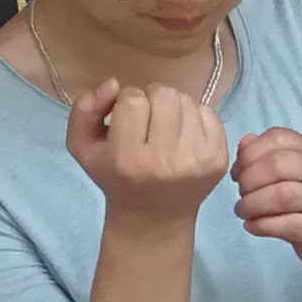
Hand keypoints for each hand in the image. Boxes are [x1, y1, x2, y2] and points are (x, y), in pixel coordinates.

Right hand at [67, 78, 227, 227]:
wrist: (154, 218)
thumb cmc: (114, 177)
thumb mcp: (82, 147)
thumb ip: (85, 109)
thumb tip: (113, 83)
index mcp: (128, 159)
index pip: (133, 99)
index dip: (126, 99)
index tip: (125, 116)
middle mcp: (166, 161)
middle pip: (164, 94)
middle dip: (151, 97)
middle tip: (146, 118)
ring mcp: (198, 160)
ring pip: (187, 100)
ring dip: (172, 106)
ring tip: (163, 126)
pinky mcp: (219, 159)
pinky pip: (209, 112)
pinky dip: (194, 115)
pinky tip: (183, 134)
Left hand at [234, 127, 301, 279]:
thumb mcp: (287, 175)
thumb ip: (265, 156)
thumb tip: (245, 142)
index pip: (277, 138)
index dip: (249, 154)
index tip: (237, 175)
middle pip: (277, 164)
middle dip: (249, 180)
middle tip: (241, 196)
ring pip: (282, 194)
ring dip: (253, 204)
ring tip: (243, 212)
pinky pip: (287, 224)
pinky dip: (262, 225)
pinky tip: (252, 226)